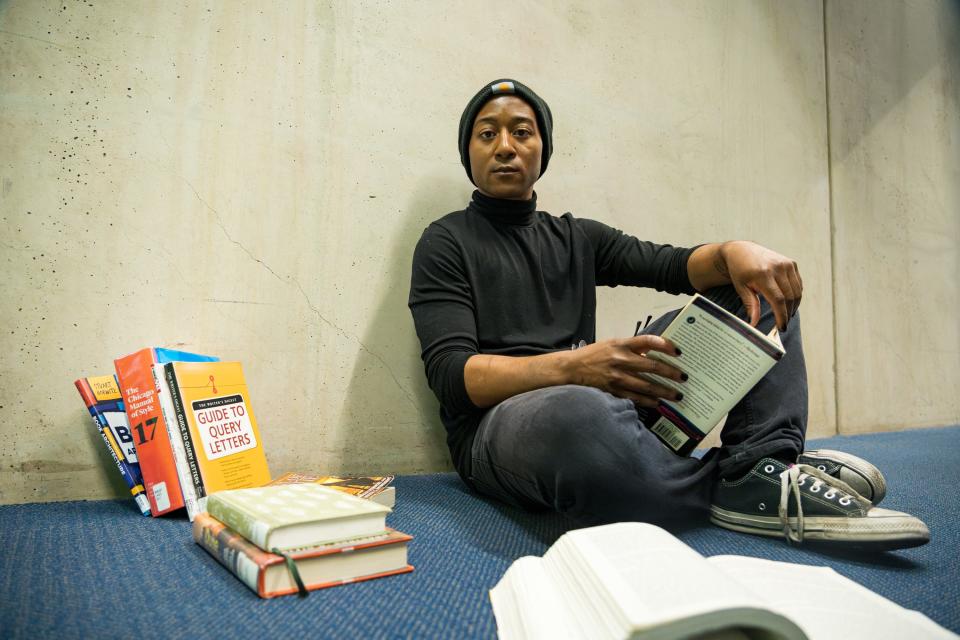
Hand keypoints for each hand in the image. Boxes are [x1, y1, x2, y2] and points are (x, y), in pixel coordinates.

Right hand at [567, 336, 685, 407]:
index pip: (648, 341)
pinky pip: (634, 397)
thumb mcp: (612, 344)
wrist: (571, 368)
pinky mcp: (613, 389)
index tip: (678, 352)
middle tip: (684, 378)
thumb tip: (652, 354)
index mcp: (621, 344)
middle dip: (671, 372)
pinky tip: (657, 402)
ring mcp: (617, 376)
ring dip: (663, 391)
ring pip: (646, 385)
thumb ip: (631, 347)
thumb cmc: (594, 354)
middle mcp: (620, 359)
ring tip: (676, 395)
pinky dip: (647, 400)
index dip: (665, 345)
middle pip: (652, 366)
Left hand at [718, 241, 802, 329]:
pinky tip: (788, 302)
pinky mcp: (791, 263)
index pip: (778, 300)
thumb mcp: (741, 288)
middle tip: (783, 324)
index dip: (782, 315)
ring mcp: (787, 264)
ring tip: (786, 315)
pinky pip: (798, 284)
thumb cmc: (739, 271)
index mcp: (763, 274)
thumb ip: (751, 305)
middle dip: (788, 313)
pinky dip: (795, 295)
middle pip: (790, 297)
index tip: (781, 327)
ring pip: (797, 292)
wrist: (742, 251)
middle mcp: (778, 267)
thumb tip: (754, 324)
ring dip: (793, 306)